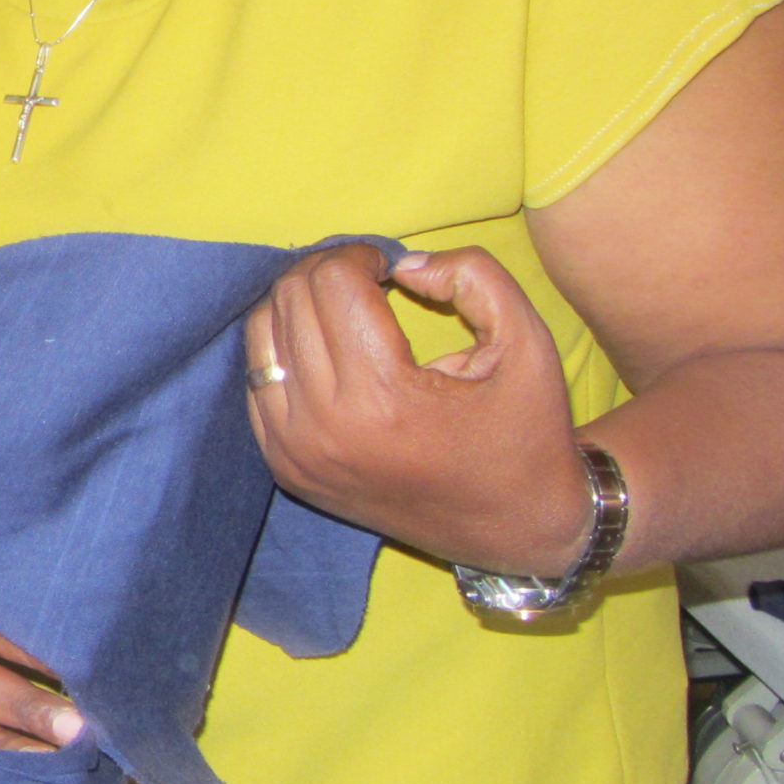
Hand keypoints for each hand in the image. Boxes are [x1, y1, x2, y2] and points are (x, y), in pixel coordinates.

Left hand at [244, 243, 591, 574]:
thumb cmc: (525, 432)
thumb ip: (474, 277)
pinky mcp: (283, 467)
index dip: (361, 256)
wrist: (514, 527)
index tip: (388, 265)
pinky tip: (326, 348)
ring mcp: (294, 451)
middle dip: (327, 272)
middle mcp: (325, 427)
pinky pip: (256, 379)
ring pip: (262, 334)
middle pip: (291, 301)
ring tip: (344, 308)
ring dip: (298, 305)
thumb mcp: (527, 342)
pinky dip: (283, 348)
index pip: (333, 284)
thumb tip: (404, 265)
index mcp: (384, 398)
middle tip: (366, 278)